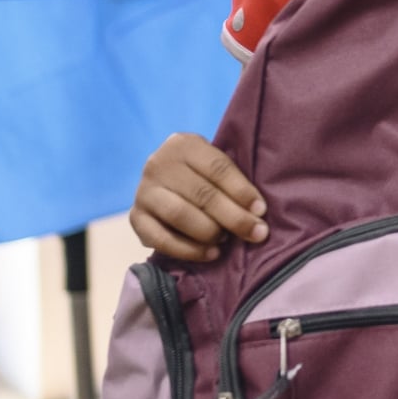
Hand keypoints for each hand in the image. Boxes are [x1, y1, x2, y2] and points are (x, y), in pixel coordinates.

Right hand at [131, 133, 266, 261]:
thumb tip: (257, 214)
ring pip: (180, 215)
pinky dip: (189, 250)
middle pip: (202, 193)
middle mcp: (158, 164)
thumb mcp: (215, 166)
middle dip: (234, 217)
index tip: (261, 210)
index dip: (242, 190)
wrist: (166, 183)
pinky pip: (162, 239)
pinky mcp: (136, 218)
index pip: (217, 167)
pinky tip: (211, 254)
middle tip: (257, 233)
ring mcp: (144, 191)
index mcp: (183, 145)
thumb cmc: (202, 175)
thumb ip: (232, 182)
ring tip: (227, 240)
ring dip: (210, 232)